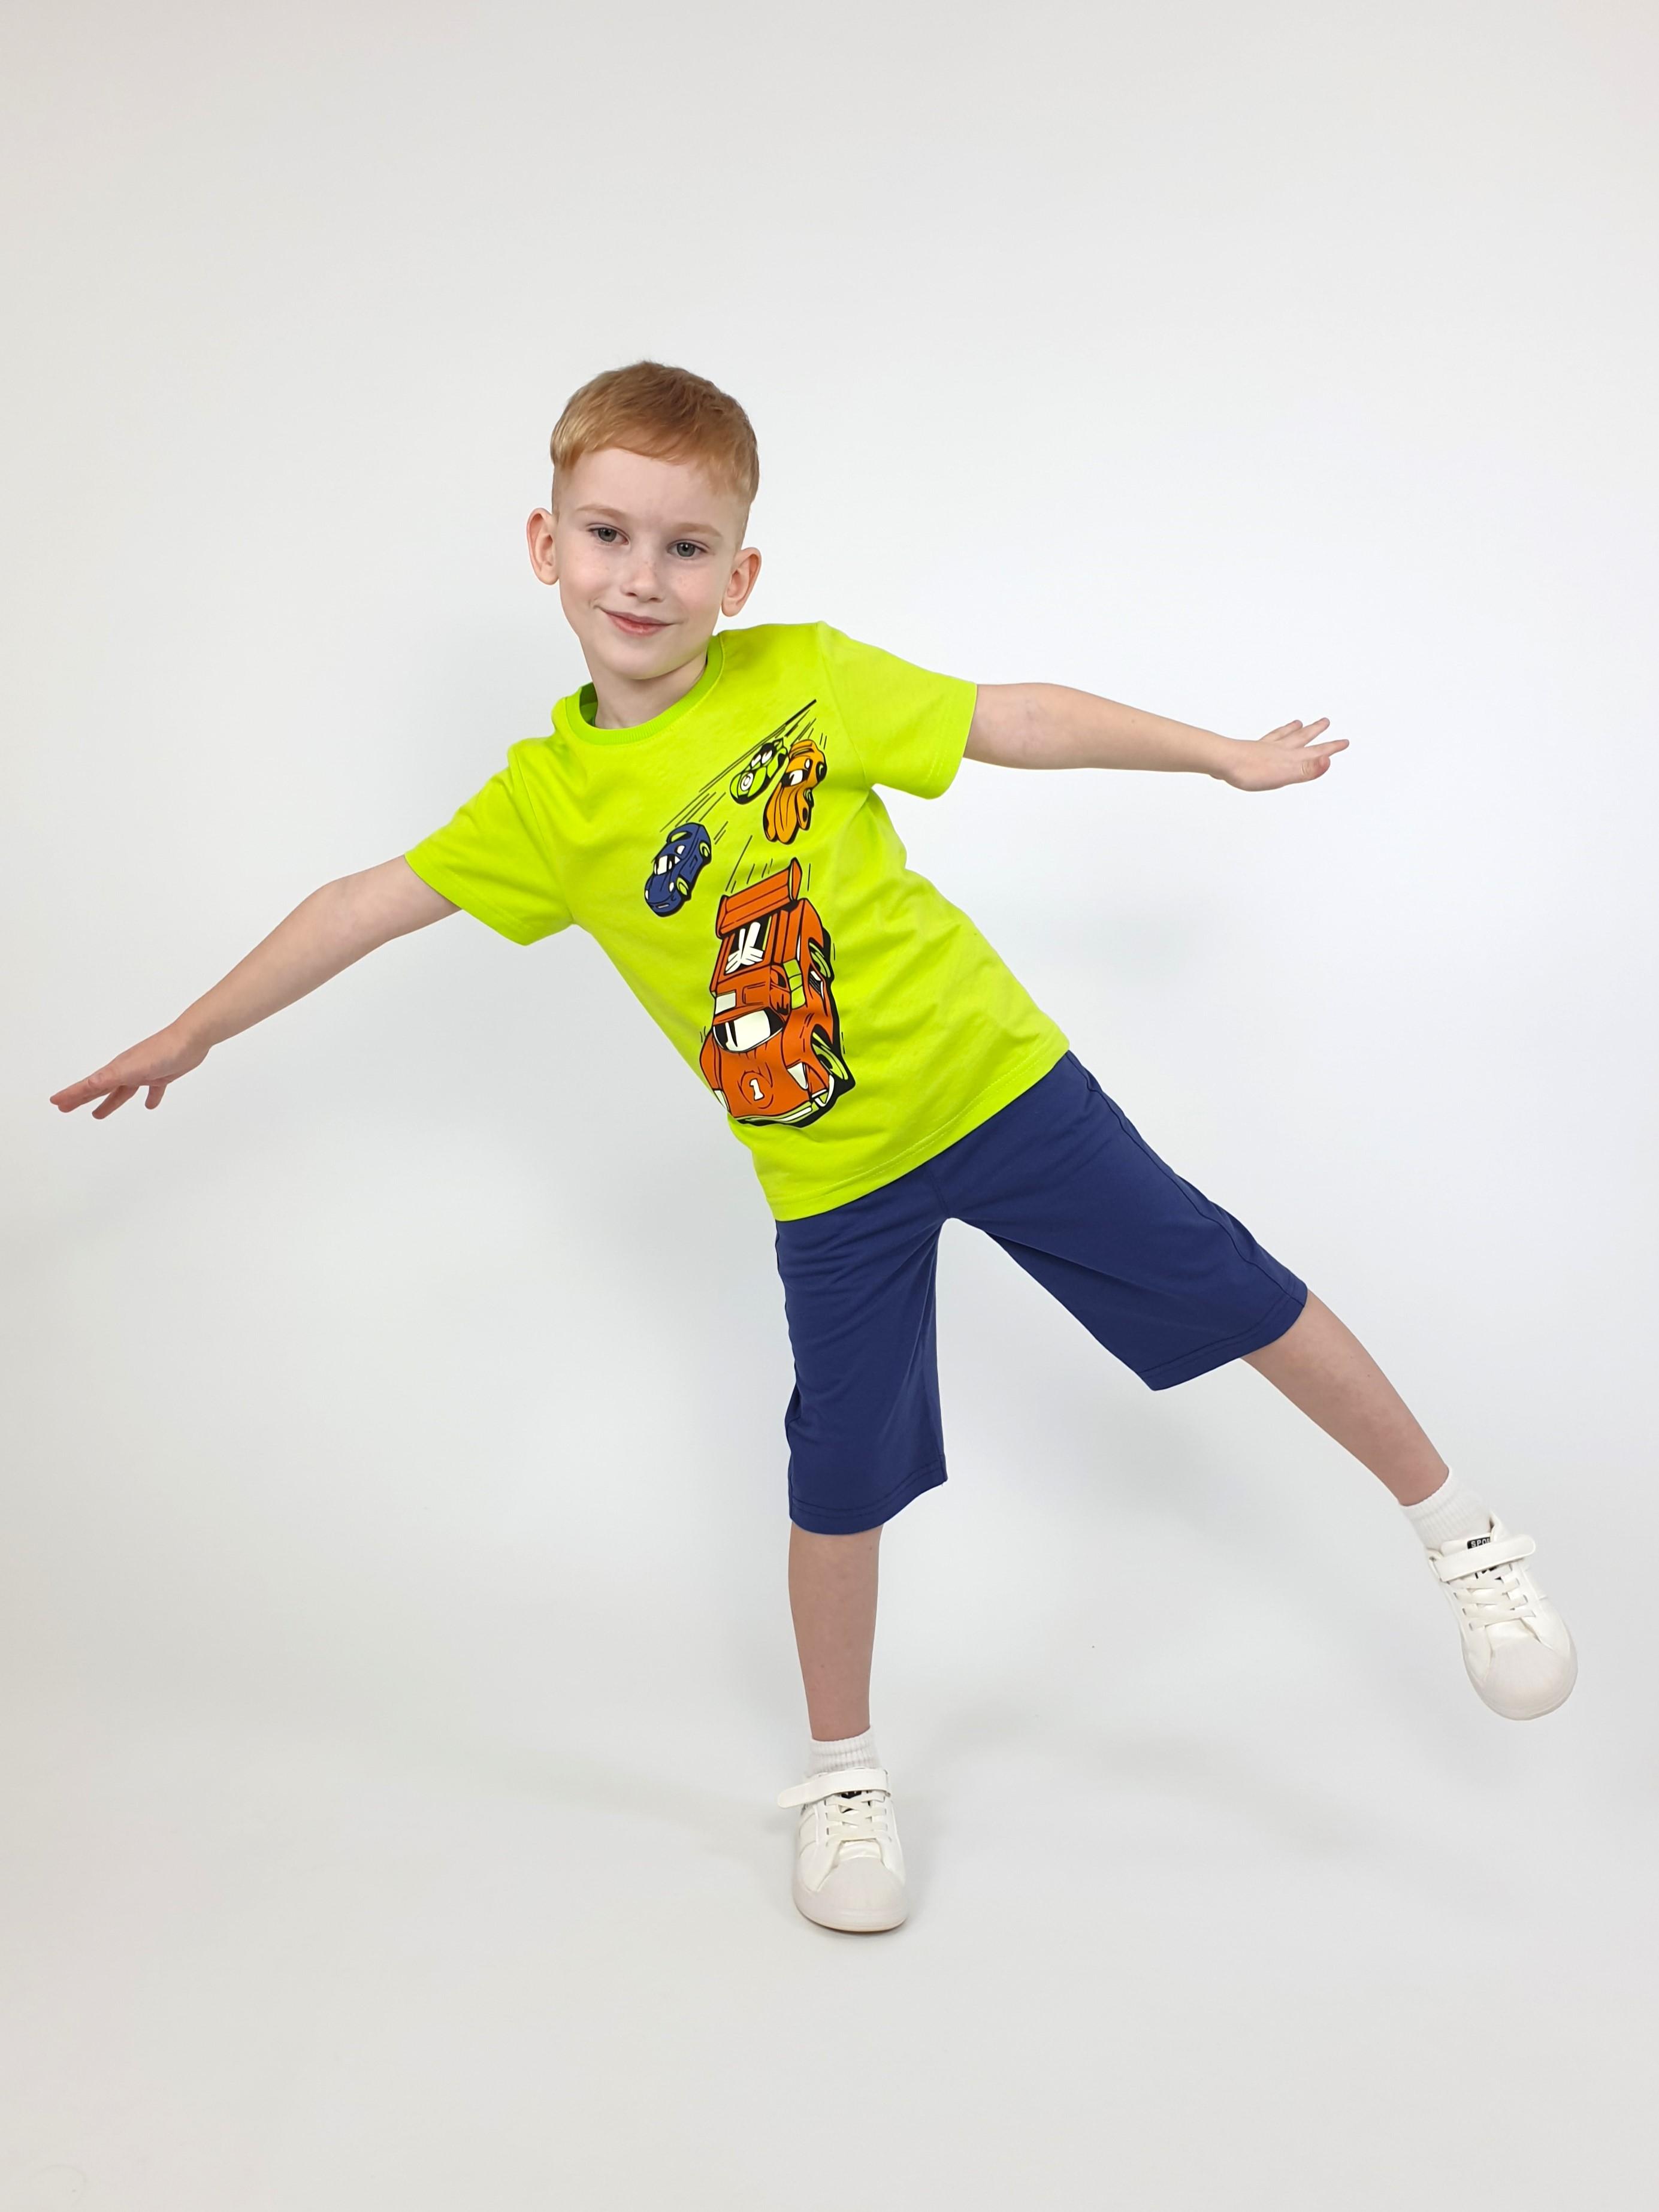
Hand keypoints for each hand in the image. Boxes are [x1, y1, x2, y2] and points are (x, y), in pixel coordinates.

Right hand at [49, 1023, 207, 1118]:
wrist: (191, 1040)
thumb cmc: (161, 1052)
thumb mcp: (131, 1068)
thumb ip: (110, 1077)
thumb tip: (89, 1084)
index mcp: (117, 1069)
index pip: (89, 1085)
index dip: (72, 1094)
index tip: (56, 1102)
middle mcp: (127, 1070)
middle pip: (99, 1088)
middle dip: (82, 1099)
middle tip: (65, 1109)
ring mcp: (143, 1072)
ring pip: (122, 1092)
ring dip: (110, 1103)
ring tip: (97, 1115)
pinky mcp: (162, 1075)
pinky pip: (153, 1090)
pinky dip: (150, 1098)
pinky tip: (149, 1106)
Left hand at [1223, 719, 1347, 791]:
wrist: (1223, 762)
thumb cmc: (1251, 771)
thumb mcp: (1285, 775)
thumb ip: (1307, 769)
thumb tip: (1328, 761)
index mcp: (1290, 757)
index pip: (1316, 753)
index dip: (1331, 748)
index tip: (1344, 741)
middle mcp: (1280, 750)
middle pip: (1302, 738)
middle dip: (1315, 732)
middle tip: (1325, 721)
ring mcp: (1265, 748)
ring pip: (1284, 736)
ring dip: (1294, 730)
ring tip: (1299, 723)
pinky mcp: (1250, 750)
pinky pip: (1266, 739)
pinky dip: (1272, 736)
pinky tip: (1268, 737)